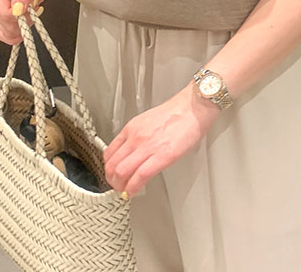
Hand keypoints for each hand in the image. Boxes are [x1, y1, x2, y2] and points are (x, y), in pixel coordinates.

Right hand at [0, 0, 53, 45]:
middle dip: (23, 21)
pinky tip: (29, 20)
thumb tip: (17, 10)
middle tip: (33, 7)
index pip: (4, 14)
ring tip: (31, 10)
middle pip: (6, 25)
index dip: (20, 16)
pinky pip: (9, 34)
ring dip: (24, 26)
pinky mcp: (9, 16)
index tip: (30, 9)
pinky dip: (21, 32)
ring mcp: (1, 11)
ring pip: (8, 32)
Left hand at [103, 83, 221, 197]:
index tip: (112, 174)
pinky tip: (134, 192)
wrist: (192, 108)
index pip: (109, 152)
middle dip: (111, 180)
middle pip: (111, 165)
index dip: (108, 168)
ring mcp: (147, 147)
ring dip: (120, 186)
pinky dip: (133, 189)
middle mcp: (135, 137)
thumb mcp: (148, 121)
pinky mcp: (162, 157)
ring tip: (125, 191)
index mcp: (131, 128)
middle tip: (117, 186)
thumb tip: (133, 153)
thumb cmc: (176, 114)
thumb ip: (137, 136)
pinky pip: (140, 177)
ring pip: (121, 172)